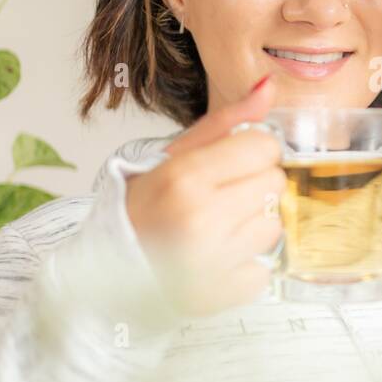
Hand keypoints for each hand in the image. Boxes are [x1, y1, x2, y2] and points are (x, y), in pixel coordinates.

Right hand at [125, 75, 284, 316]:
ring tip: (218, 228)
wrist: (107, 267)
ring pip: (275, 225)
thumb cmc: (144, 207)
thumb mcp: (175, 155)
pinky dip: (247, 263)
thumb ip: (226, 122)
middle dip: (253, 186)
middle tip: (220, 198)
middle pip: (275, 184)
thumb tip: (270, 86)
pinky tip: (218, 258)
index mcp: (185, 178)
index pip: (264, 146)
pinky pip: (265, 268)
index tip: (230, 164)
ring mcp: (212, 263)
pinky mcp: (221, 295)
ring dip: (253, 225)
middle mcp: (200, 220)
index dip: (252, 152)